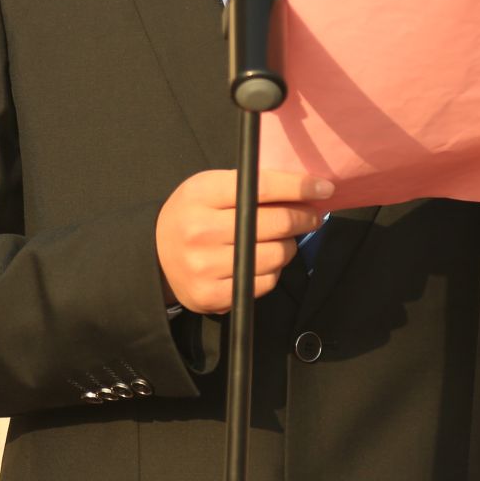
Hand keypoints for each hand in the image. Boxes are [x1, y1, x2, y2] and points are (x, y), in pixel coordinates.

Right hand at [156, 169, 333, 312]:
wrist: (155, 256)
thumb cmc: (192, 214)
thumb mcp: (210, 188)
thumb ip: (249, 185)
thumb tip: (304, 189)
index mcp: (202, 194)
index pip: (262, 187)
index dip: (299, 187)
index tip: (324, 187)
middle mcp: (202, 230)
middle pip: (276, 223)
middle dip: (304, 217)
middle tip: (312, 215)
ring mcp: (206, 266)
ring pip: (276, 256)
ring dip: (289, 246)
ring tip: (281, 240)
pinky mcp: (212, 294)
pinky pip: (264, 283)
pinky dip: (272, 271)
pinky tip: (262, 261)